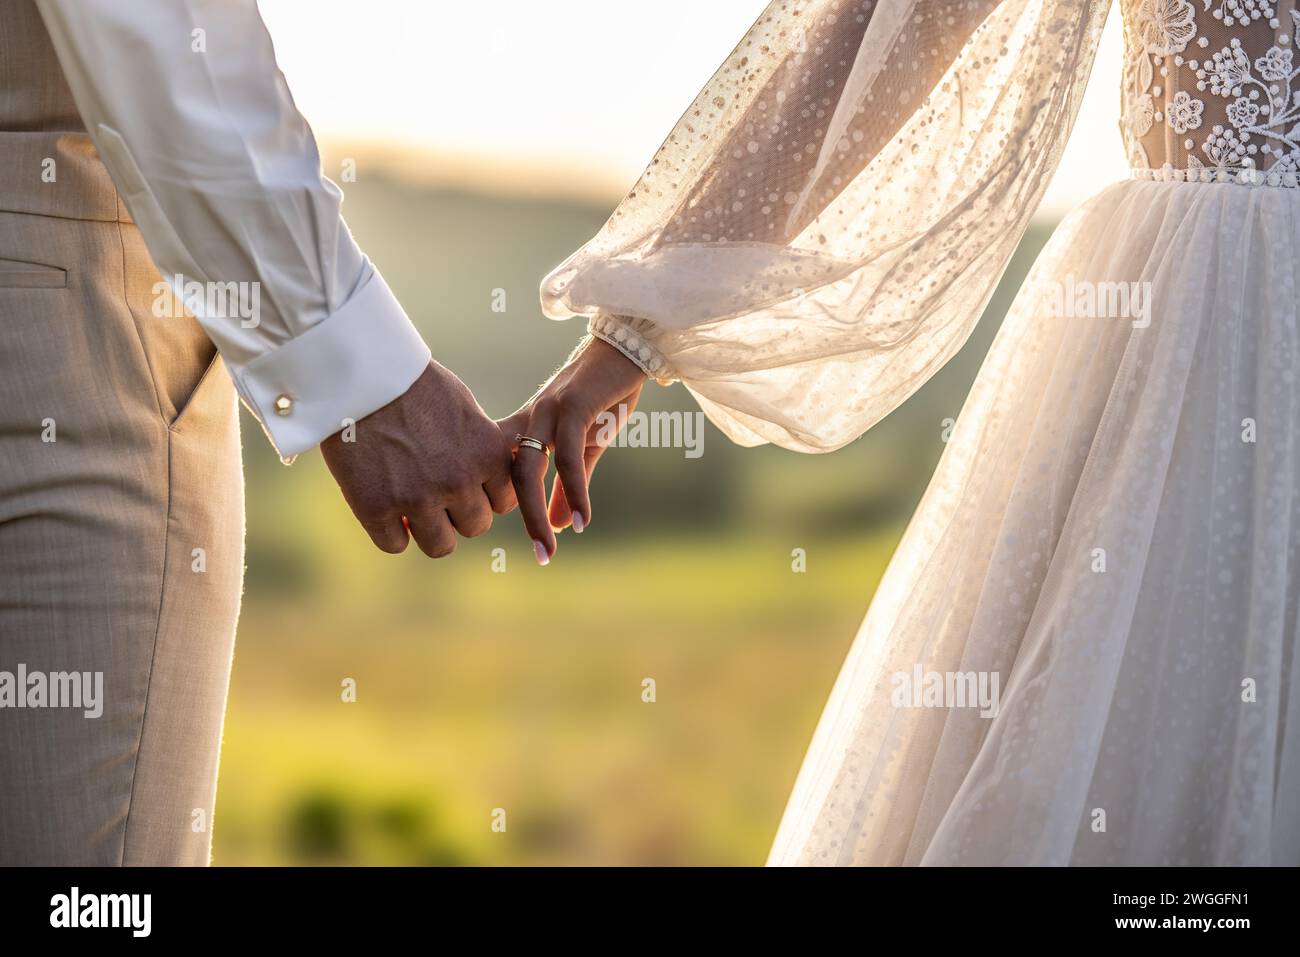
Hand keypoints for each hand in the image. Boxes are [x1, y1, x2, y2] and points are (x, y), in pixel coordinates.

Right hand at [321, 360, 515, 556]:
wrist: (360, 373)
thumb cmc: (415, 384)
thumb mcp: (466, 409)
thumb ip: (484, 448)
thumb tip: (496, 477)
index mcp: (488, 455)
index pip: (502, 502)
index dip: (481, 494)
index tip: (464, 482)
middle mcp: (459, 482)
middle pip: (475, 526)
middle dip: (457, 512)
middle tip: (433, 491)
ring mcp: (417, 499)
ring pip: (440, 546)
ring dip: (428, 529)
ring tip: (411, 506)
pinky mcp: (375, 508)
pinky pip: (395, 545)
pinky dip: (389, 531)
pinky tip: (383, 508)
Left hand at [498, 337, 647, 563]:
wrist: (628, 347)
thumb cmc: (606, 394)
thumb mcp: (587, 444)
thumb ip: (571, 484)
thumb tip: (563, 526)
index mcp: (528, 426)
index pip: (504, 473)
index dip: (509, 506)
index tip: (530, 538)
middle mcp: (530, 419)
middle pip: (512, 477)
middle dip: (523, 520)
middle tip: (541, 555)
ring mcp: (547, 411)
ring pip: (530, 469)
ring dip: (537, 513)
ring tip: (550, 546)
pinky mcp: (573, 406)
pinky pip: (567, 457)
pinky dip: (575, 491)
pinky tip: (582, 518)